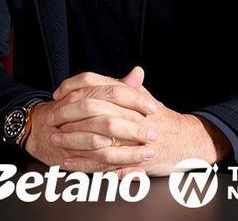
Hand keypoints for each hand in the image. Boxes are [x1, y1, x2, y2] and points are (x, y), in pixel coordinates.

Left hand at [33, 67, 228, 175]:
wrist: (186, 141)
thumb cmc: (160, 118)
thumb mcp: (142, 96)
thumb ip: (123, 85)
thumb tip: (108, 72)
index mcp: (129, 96)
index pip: (94, 84)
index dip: (71, 87)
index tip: (57, 94)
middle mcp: (130, 114)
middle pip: (92, 110)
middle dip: (68, 116)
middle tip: (51, 120)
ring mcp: (133, 139)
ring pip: (97, 138)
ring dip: (73, 141)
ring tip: (56, 142)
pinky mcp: (134, 160)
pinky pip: (105, 164)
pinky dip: (85, 165)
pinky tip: (69, 163)